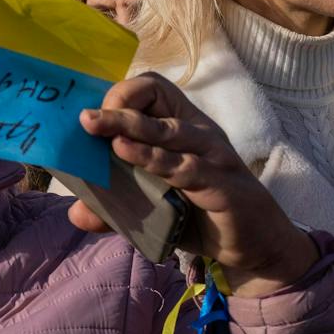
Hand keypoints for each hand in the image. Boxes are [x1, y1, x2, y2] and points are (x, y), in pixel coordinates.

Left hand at [70, 74, 317, 295]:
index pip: (152, 89)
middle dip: (118, 105)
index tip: (94, 118)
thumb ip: (117, 206)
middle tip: (85, 119)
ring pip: (168, 130)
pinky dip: (153, 159)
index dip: (121, 95)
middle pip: (157, 99)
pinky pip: (185, 167)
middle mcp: (198, 131)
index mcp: (181, 125)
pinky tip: (128, 155)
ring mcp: (211, 154)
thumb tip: (77, 213)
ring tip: (98, 129)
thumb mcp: (155, 205)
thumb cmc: (203, 213)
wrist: (257, 245)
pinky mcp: (220, 183)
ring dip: (130, 128)